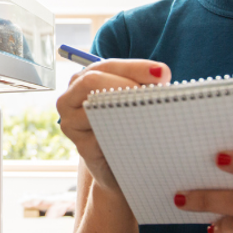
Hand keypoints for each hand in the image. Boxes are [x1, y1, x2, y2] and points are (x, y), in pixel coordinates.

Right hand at [55, 59, 169, 192]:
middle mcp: (70, 98)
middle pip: (92, 81)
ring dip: (125, 108)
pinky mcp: (81, 146)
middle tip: (156, 94)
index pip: (108, 66)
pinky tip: (140, 135)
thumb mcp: (131, 99)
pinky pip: (100, 135)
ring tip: (151, 112)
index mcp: (83, 79)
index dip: (136, 67)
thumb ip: (141, 83)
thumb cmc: (125, 125)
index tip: (162, 73)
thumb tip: (161, 74)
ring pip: (94, 107)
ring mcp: (71, 123)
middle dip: (126, 85)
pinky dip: (122, 133)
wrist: (118, 166)